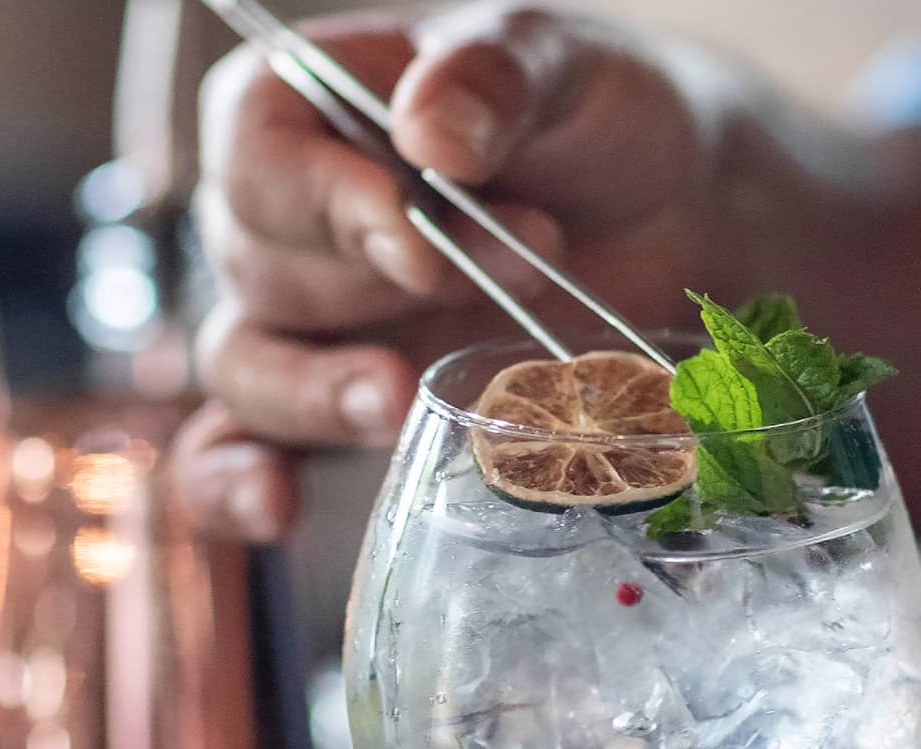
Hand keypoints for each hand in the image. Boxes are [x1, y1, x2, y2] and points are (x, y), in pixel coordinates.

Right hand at [174, 4, 740, 538]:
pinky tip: (277, 509)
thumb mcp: (565, 66)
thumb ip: (496, 75)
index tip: (410, 237)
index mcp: (317, 108)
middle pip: (257, 265)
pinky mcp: (348, 409)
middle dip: (374, 286)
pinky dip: (243, 484)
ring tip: (396, 397)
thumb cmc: (602, 120)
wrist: (677, 219)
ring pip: (246, 368)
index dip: (318, 199)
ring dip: (314, 392)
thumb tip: (430, 133)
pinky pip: (249, 453)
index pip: (256, 146)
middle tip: (515, 269)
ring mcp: (318, 325)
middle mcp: (297, 221)